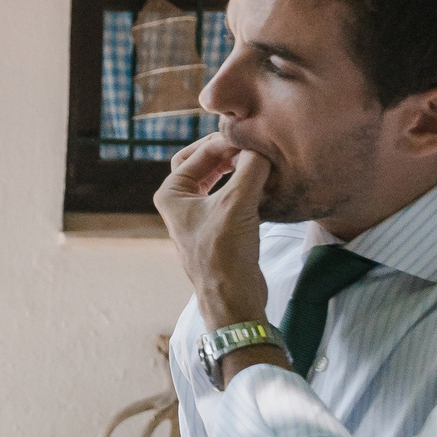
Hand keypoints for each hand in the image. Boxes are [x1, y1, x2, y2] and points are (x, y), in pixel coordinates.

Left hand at [155, 132, 271, 330]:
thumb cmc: (225, 252)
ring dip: (239, 168)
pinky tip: (264, 182)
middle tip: (255, 146)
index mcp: (171, 193)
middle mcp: (180, 203)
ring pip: (219, 179)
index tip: (251, 139)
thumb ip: (250, 168)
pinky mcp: (218, 226)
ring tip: (262, 160)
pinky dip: (246, 185)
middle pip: (204, 163)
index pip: (196, 153)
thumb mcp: (237, 203)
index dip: (223, 143)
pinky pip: (231, 195)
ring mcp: (198, 215)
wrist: (232, 297)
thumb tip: (262, 144)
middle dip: (228, 153)